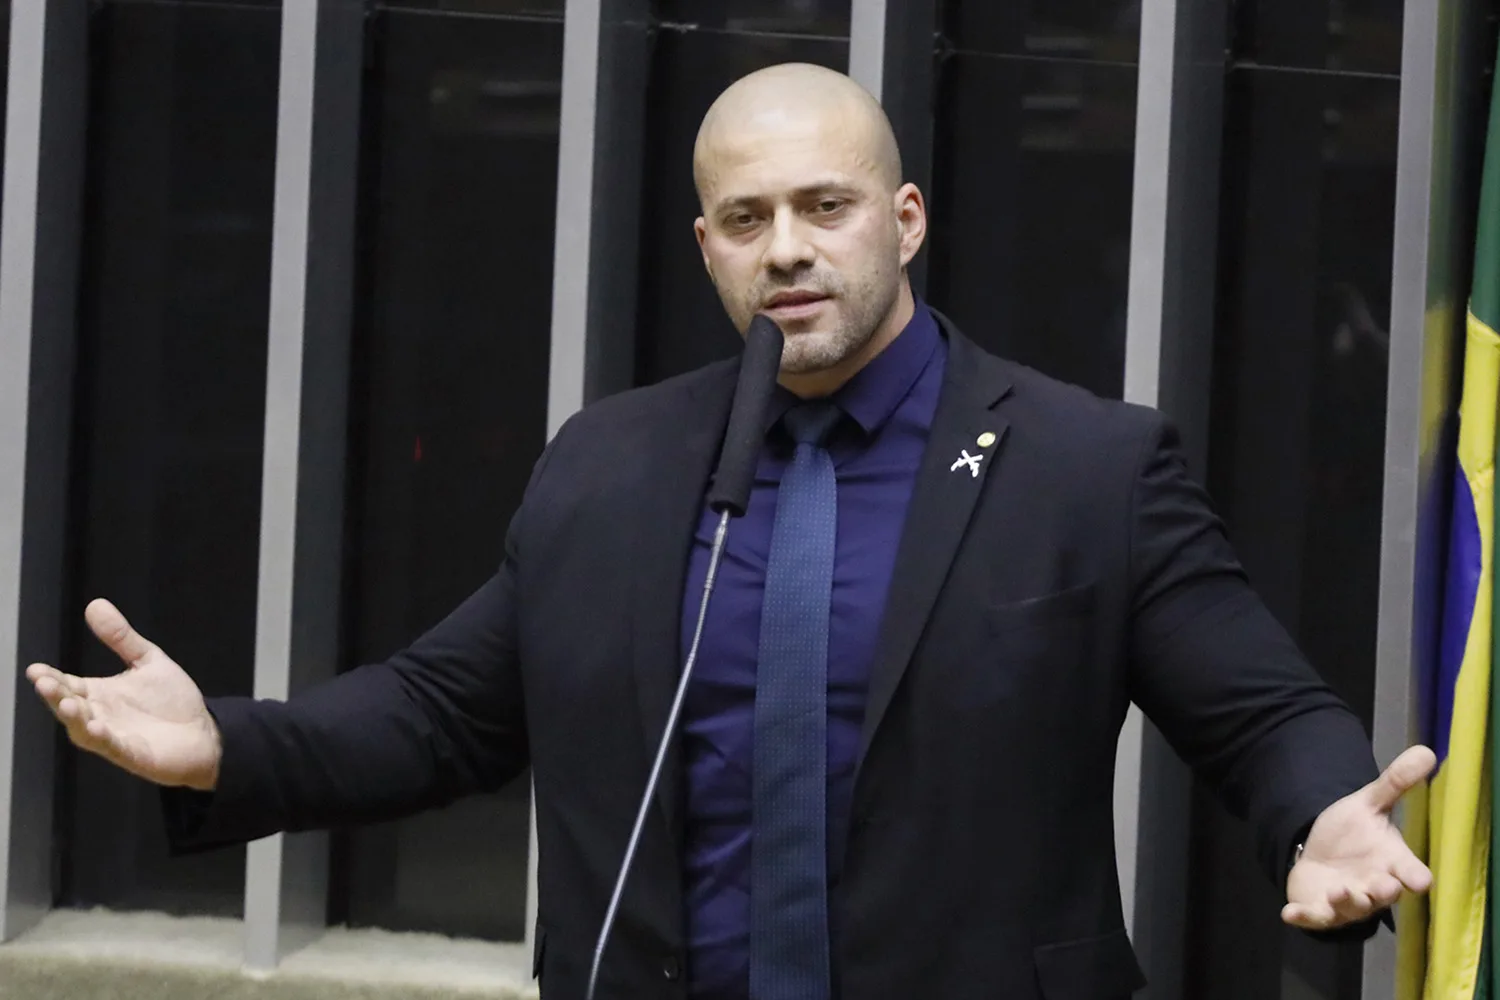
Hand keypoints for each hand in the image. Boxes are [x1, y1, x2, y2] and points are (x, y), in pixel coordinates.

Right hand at [26, 599, 221, 790]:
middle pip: (69, 706)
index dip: (50, 678)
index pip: (67, 684)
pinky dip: (103, 738)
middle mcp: (100, 715)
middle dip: (55, 695)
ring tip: (67, 703)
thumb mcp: (147, 660)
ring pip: (83, 730)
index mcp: (99, 694)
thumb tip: (95, 604)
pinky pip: (113, 747)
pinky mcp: (133, 753)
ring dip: (74, 718)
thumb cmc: (172, 700)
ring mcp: (114, 736)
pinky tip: (96, 727)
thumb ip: (121, 638)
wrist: (204, 730)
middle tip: (43, 682)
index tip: (35, 669)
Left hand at [1282, 744, 1435, 929]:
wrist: (1322, 855)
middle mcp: (1373, 886)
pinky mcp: (1321, 911)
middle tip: (1381, 885)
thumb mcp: (1368, 804)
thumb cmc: (1353, 834)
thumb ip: (1394, 783)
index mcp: (1390, 862)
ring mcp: (1347, 902)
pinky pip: (1313, 918)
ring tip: (1340, 890)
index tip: (1421, 879)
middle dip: (1382, 891)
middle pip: (1384, 895)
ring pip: (1352, 908)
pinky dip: (1302, 917)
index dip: (1415, 876)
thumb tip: (1426, 750)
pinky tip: (1288, 913)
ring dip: (1347, 901)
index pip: (1410, 872)